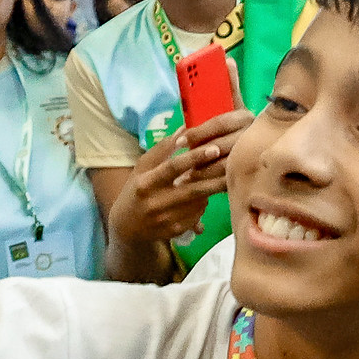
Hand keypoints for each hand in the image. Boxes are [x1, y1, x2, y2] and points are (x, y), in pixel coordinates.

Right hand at [108, 109, 254, 244]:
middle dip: (215, 177)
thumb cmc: (136, 190)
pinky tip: (203, 196)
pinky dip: (203, 203)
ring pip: (199, 202)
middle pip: (193, 189)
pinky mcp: (176, 231)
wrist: (127, 226)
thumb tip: (184, 127)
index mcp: (146, 183)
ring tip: (220, 177)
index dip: (194, 158)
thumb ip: (163, 148)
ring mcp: (167, 220)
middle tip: (232, 165)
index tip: (214, 149)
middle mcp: (156, 203)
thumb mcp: (143, 167)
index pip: (173, 168)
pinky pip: (198, 214)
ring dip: (210, 189)